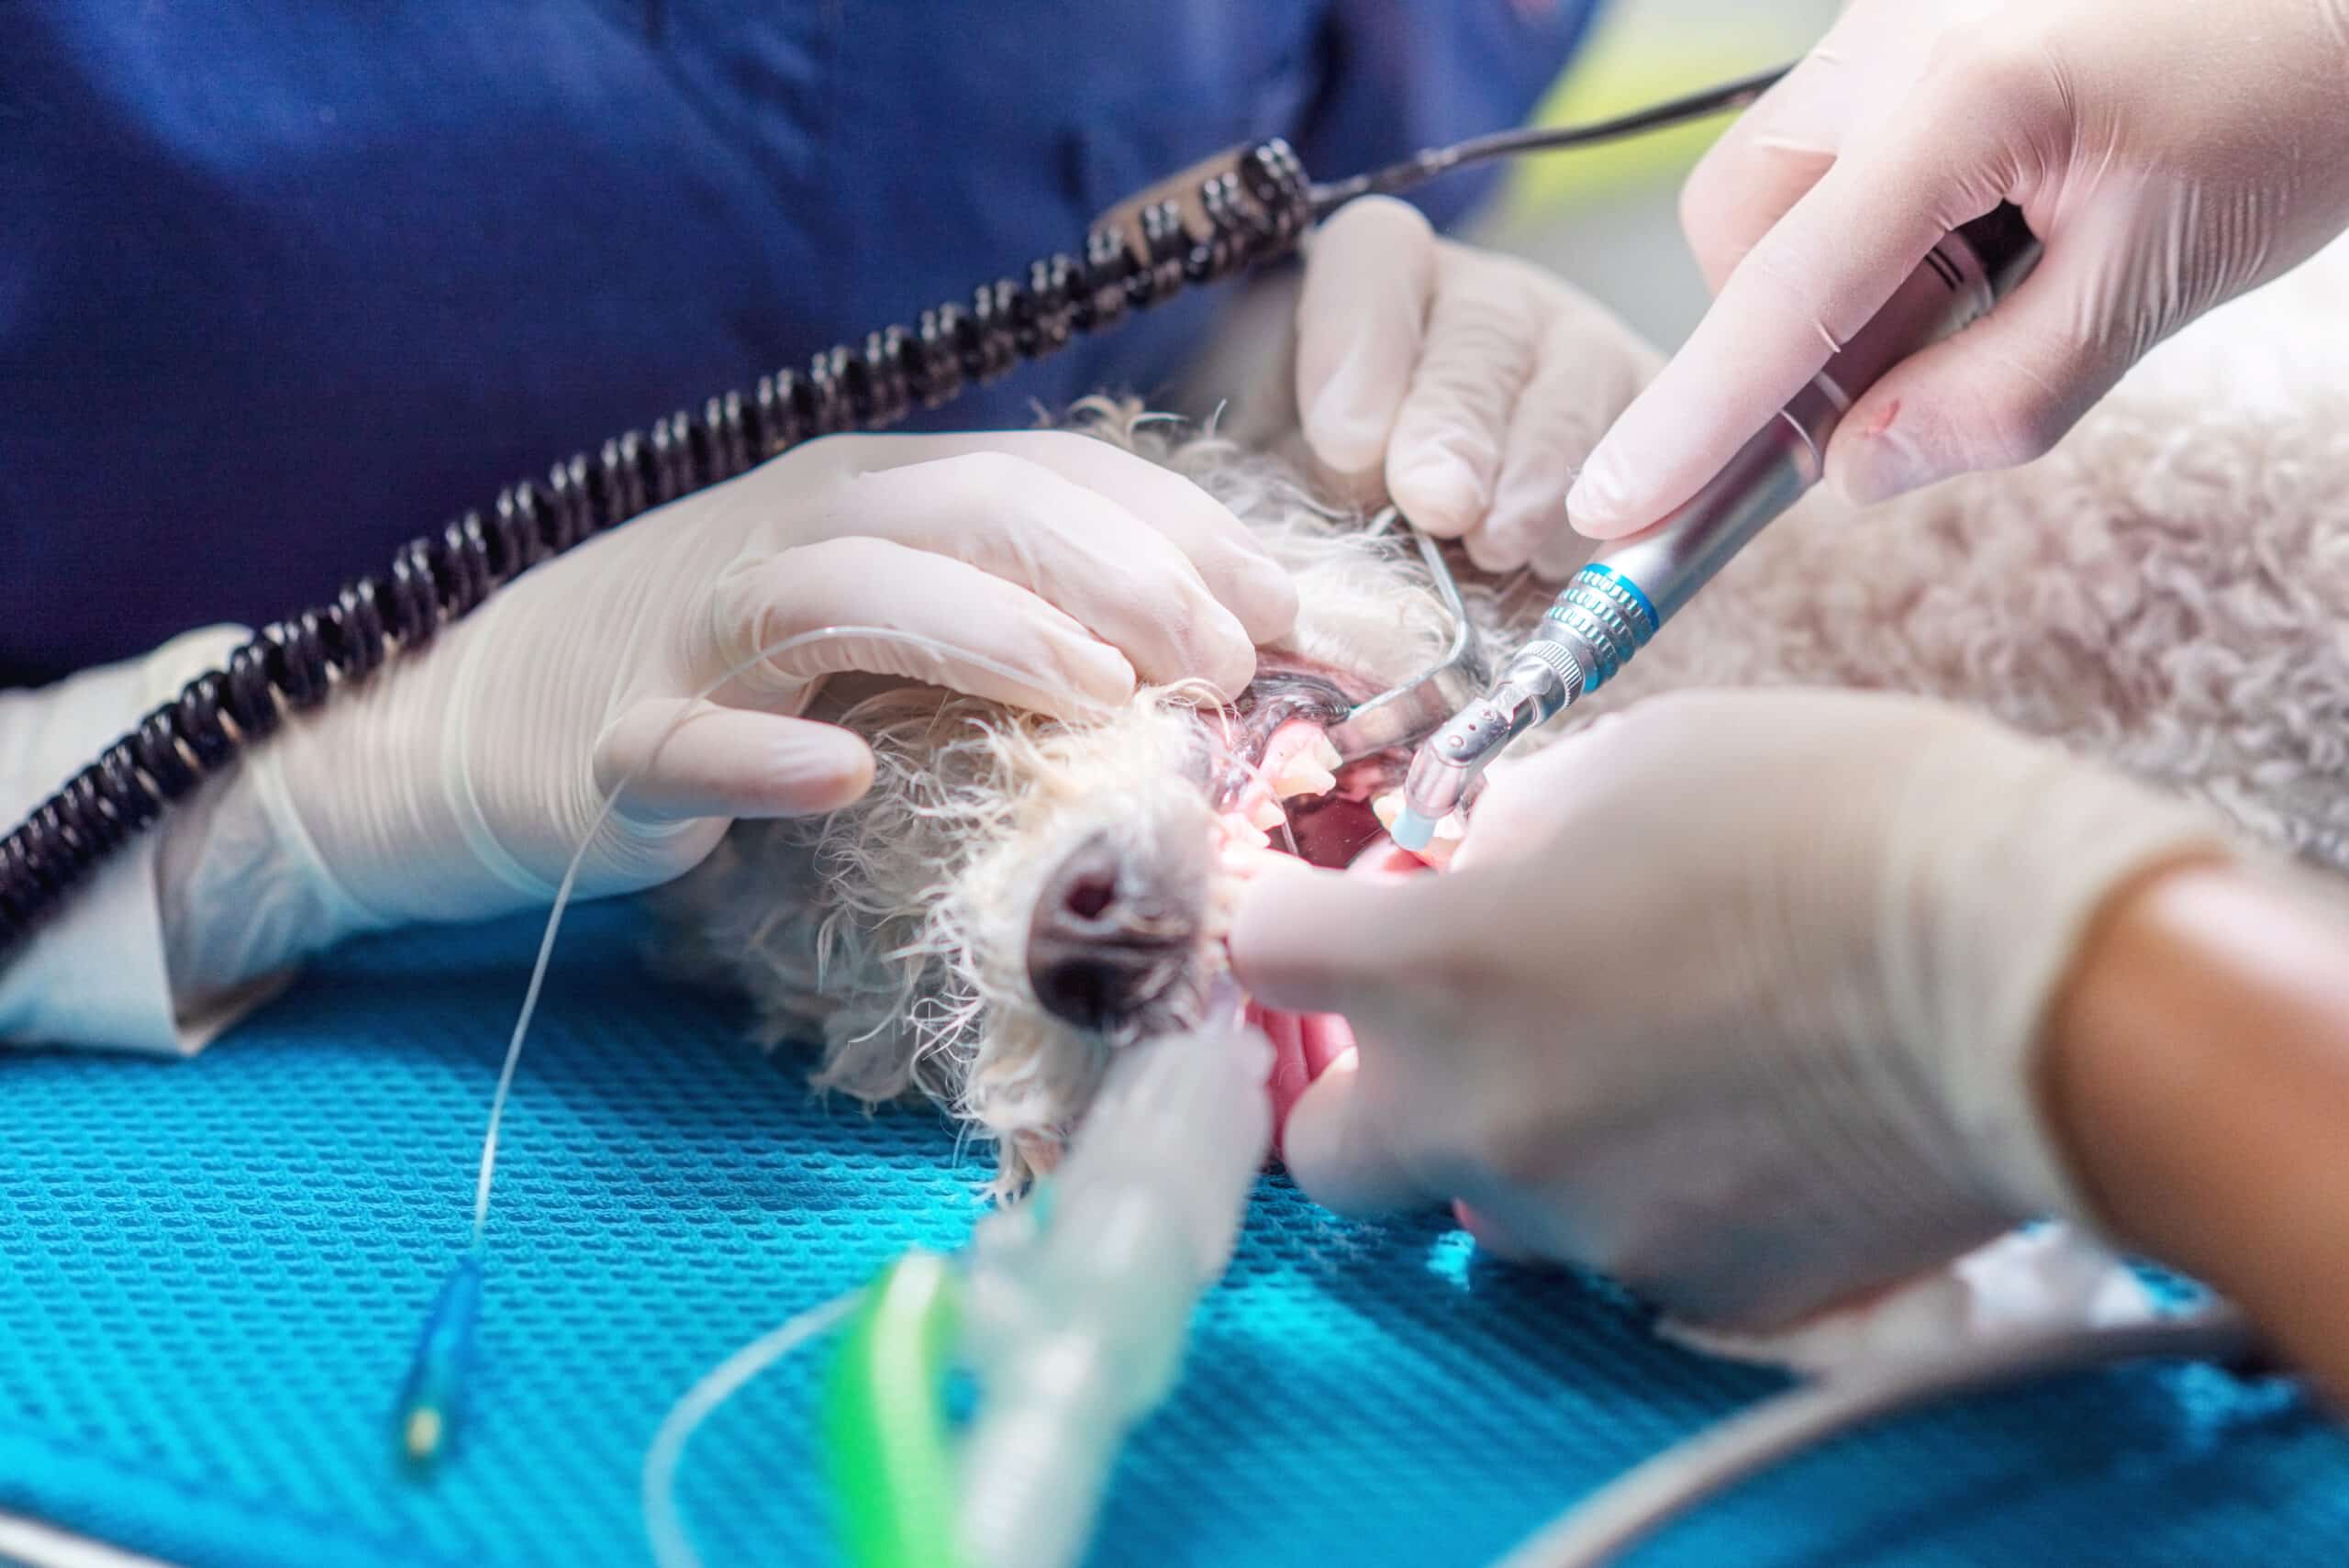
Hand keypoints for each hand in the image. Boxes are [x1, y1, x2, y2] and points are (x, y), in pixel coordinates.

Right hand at [159, 429, 1295, 995]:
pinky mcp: (612, 740)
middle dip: (1122, 568)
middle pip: (973, 509)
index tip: (1299, 610)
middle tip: (1233, 655)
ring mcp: (699, 631)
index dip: (1184, 531)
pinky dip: (762, 752)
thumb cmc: (723, 684)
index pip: (1052, 477)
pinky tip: (841, 778)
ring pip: (846, 589)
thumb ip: (1015, 624)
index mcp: (878, 500)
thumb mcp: (884, 629)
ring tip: (1102, 693)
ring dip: (985, 632)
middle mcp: (797, 531)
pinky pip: (687, 737)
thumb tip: (1210, 661)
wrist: (482, 730)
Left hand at [1229, 689, 2226, 1328]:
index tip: (1334, 911)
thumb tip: (1474, 864)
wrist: (2033, 970)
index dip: (1291, 920)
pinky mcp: (1699, 1295)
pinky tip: (1749, 1126)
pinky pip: (1626, 1252)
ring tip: (1658, 1063)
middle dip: (1373, 1086)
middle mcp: (1480, 1117)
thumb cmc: (1835, 817)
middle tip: (1464, 1028)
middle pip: (1326, 1149)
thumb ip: (1511, 827)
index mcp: (1440, 969)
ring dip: (1527, 1141)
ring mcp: (1586, 1225)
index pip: (1261, 952)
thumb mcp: (1636, 757)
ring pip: (1487, 1205)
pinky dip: (1655, 1197)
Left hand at [1295, 195, 1660, 577]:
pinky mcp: (1666, 432)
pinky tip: (1563, 568)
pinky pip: (1663, 456)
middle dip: (1457, 420)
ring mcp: (1586, 361)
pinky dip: (1615, 518)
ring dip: (1537, 475)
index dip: (1362, 329)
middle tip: (1438, 502)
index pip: (1376, 253)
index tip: (1345, 437)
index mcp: (1380, 303)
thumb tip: (1345, 465)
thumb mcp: (1295, 501)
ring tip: (1497, 547)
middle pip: (1486, 328)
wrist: (1459, 621)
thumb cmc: (1347, 547)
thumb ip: (1301, 480)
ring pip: (1582, 384)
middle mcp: (1489, 311)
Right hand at [1568, 0, 2348, 534]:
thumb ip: (1998, 398)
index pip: (1783, 296)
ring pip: (1778, 179)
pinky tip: (1993, 224)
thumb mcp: (2159, 279)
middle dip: (1771, 324)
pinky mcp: (1924, 21)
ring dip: (1831, 271)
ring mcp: (1902, 15)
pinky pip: (1839, 141)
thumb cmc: (2293, 92)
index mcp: (1962, 99)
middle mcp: (1900, 38)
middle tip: (1886, 384)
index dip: (1691, 419)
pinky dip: (1880, 220)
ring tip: (1981, 281)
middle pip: (1737, 218)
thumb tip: (1852, 469)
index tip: (1613, 509)